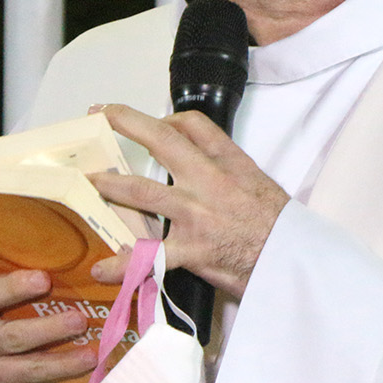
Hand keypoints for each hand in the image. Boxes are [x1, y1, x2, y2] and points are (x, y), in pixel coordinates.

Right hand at [0, 241, 104, 382]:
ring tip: (79, 321)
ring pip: (12, 337)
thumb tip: (88, 242)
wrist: (7, 359)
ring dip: (48, 328)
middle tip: (44, 280)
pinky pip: (33, 369)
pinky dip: (64, 362)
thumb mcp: (13, 282)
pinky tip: (88, 355)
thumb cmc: (16, 306)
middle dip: (12, 288)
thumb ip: (28, 263)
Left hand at [87, 103, 289, 297]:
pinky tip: (102, 268)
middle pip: (162, 141)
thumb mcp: (261, 185)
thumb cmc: (280, 229)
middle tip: (101, 114)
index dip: (166, 119)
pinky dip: (123, 264)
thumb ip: (231, 171)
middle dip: (127, 123)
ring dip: (110, 184)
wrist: (293, 263)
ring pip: (143, 191)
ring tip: (89, 181)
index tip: (153, 122)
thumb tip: (204, 168)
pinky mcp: (192, 249)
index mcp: (229, 163)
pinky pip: (150, 256)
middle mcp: (209, 181)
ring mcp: (196, 214)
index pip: (193, 126)